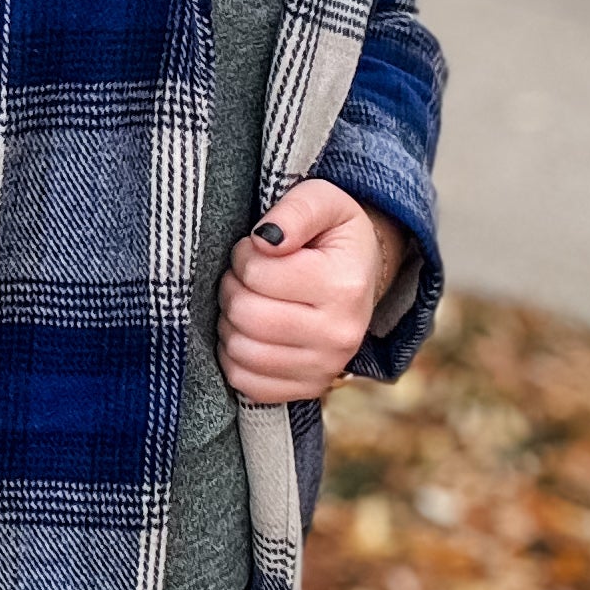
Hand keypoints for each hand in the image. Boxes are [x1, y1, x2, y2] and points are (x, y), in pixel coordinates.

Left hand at [217, 180, 405, 405]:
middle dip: (232, 289)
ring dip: (230, 322)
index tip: (256, 249)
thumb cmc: (331, 235)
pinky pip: (247, 383)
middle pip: (246, 315)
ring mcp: (326, 367)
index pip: (257, 272)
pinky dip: (235, 357)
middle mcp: (340, 335)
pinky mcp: (309, 388)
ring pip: (241, 352)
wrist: (360, 275)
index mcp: (344, 286)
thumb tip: (265, 240)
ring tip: (248, 301)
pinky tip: (248, 333)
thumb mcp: (322, 201)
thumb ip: (294, 210)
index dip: (243, 255)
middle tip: (245, 276)